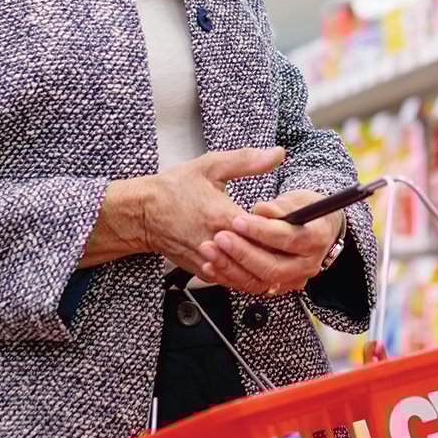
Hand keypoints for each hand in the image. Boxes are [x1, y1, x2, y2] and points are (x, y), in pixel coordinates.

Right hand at [135, 146, 284, 285]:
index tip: (292, 222)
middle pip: (260, 260)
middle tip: (294, 246)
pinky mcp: (202, 271)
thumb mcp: (211, 165)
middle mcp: (217, 244)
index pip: (264, 233)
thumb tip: (276, 154)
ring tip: (281, 259)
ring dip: (267, 271)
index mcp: (222, 216)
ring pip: (248, 279)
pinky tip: (259, 267)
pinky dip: (248, 279)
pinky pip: (232, 283)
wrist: (142, 213)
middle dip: (279, 254)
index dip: (282, 230)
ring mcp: (209, 261)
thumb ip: (247, 161)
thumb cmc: (174, 188)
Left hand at [199, 189, 344, 295]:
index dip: (262, 231)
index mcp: (316, 238)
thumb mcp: (297, 200)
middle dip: (243, 253)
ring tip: (209, 250)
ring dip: (231, 267)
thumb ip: (279, 206)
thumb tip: (262, 210)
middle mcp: (307, 264)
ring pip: (260, 281)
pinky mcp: (276, 287)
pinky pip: (250, 286)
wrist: (312, 229)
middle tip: (220, 237)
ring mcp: (292, 279)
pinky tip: (210, 266)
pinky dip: (229, 277)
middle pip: (274, 267)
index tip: (238, 220)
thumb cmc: (303, 210)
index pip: (289, 238)